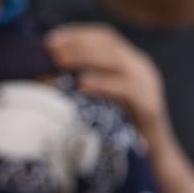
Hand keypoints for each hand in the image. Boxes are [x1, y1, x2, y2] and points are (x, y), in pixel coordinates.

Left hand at [44, 24, 171, 151]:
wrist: (152, 158)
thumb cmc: (118, 129)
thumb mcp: (99, 99)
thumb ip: (81, 82)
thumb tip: (41, 75)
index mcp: (130, 62)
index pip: (104, 37)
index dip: (77, 34)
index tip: (48, 39)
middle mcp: (141, 68)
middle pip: (109, 45)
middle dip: (77, 44)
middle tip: (49, 51)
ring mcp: (149, 85)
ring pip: (117, 62)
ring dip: (85, 58)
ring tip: (59, 62)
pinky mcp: (151, 106)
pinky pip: (127, 90)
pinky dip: (103, 84)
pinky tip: (81, 86)